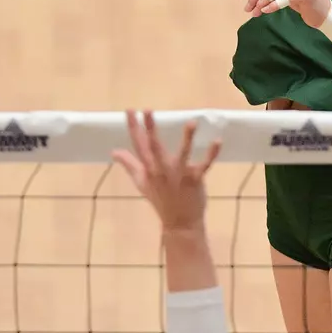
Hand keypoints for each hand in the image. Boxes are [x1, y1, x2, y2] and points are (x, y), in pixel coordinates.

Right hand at [111, 110, 220, 233]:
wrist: (179, 223)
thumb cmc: (160, 199)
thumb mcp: (141, 182)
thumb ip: (129, 164)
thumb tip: (114, 151)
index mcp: (148, 169)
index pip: (138, 145)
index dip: (133, 127)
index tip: (129, 110)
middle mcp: (161, 170)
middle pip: (154, 147)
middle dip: (150, 129)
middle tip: (147, 110)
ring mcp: (179, 175)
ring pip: (182, 154)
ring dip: (187, 138)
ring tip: (191, 122)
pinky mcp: (195, 179)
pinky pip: (204, 165)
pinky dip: (211, 154)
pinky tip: (217, 141)